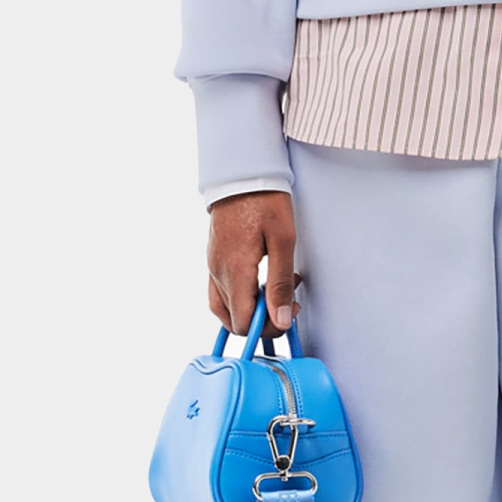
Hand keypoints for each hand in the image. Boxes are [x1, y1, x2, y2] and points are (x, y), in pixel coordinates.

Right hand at [207, 189, 297, 334]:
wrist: (241, 173)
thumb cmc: (265, 201)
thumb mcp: (283, 241)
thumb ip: (281, 284)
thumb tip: (281, 319)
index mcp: (234, 271)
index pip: (244, 324)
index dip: (267, 328)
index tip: (288, 312)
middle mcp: (218, 273)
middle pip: (234, 321)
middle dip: (263, 319)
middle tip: (287, 300)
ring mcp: (212, 267)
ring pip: (226, 309)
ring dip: (251, 308)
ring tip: (276, 288)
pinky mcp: (214, 259)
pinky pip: (221, 292)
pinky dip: (241, 296)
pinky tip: (260, 280)